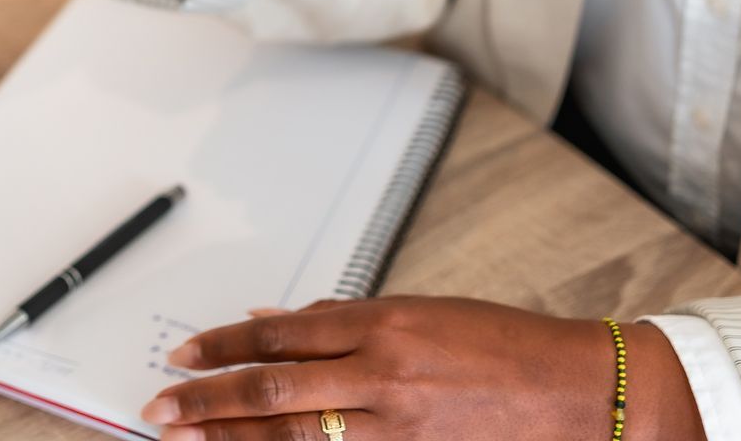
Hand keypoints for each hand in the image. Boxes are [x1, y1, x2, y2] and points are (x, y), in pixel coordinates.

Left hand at [139, 297, 702, 440]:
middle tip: (160, 404)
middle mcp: (385, 372)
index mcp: (384, 321)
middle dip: (209, 397)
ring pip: (297, 433)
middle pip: (274, 385)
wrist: (580, 393)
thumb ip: (346, 321)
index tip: (183, 352)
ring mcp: (400, 426)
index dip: (224, 343)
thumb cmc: (504, 344)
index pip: (280, 332)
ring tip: (185, 436)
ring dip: (234, 436)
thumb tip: (278, 321)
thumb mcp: (421, 312)